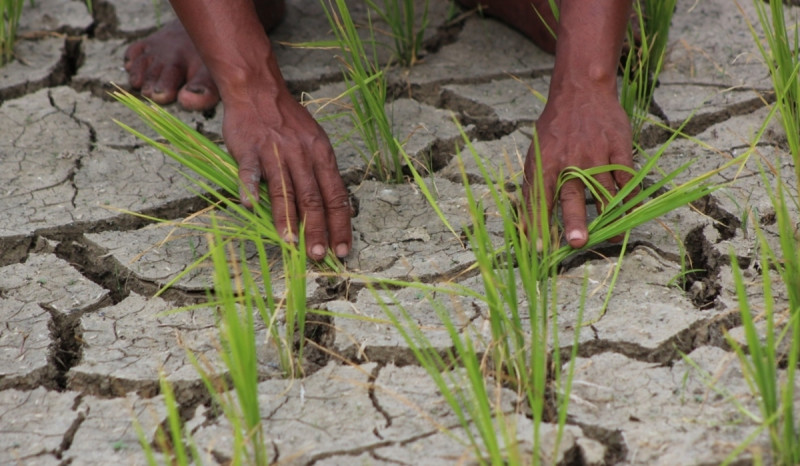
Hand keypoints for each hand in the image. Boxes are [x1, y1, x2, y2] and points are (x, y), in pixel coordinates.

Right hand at [222, 88, 351, 260]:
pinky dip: (250, 187)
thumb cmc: (288, 122)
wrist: (259, 89)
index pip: (336, 196)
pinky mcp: (250, 148)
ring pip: (284, 189)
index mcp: (322, 155)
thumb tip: (329, 210)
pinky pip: (250, 171)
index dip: (340, 224)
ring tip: (290, 243)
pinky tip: (250, 205)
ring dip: (287, 218)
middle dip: (317, 229)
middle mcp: (303, 154)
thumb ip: (320, 173)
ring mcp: (275, 151)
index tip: (343, 249)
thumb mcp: (315, 142)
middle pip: (313, 198)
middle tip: (318, 256)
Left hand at [524, 87, 633, 247]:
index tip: (540, 249)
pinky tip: (631, 212)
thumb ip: (533, 188)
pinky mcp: (618, 149)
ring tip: (614, 237)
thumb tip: (525, 226)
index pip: (538, 199)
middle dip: (574, 221)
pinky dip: (629, 197)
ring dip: (610, 218)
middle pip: (572, 196)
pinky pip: (626, 179)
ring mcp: (596, 155)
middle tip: (577, 243)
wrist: (581, 92)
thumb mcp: (536, 154)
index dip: (538, 224)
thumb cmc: (555, 129)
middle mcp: (569, 161)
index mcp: (545, 163)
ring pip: (604, 192)